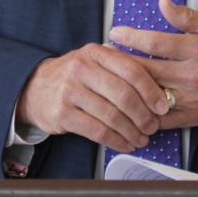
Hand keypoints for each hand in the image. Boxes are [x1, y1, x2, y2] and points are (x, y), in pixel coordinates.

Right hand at [16, 43, 171, 152]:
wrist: (35, 88)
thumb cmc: (74, 76)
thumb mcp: (94, 61)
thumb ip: (121, 67)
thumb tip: (157, 87)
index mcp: (96, 52)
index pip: (131, 70)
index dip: (151, 91)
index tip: (162, 106)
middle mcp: (81, 68)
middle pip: (123, 95)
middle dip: (143, 115)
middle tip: (153, 127)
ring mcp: (70, 91)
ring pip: (111, 116)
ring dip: (131, 132)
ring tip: (141, 138)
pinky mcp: (62, 113)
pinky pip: (97, 131)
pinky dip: (116, 141)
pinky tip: (124, 144)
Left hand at [109, 0, 197, 129]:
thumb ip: (188, 17)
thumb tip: (162, 4)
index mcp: (197, 49)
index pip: (155, 42)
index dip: (131, 37)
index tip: (114, 33)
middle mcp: (192, 75)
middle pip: (147, 70)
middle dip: (122, 63)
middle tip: (103, 56)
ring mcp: (193, 99)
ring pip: (151, 96)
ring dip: (129, 89)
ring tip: (111, 80)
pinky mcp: (195, 117)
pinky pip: (164, 119)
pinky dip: (145, 114)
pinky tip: (131, 106)